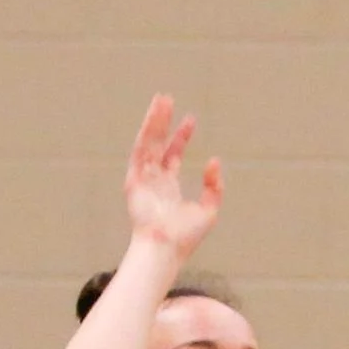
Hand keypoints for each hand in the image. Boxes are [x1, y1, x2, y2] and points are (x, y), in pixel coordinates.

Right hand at [124, 94, 222, 262]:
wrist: (165, 249)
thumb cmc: (185, 238)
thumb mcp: (208, 211)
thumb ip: (214, 187)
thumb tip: (214, 161)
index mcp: (168, 189)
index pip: (173, 156)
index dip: (181, 137)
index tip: (190, 120)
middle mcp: (154, 182)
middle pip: (158, 144)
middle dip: (164, 122)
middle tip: (168, 100)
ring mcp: (142, 180)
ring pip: (148, 143)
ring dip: (154, 121)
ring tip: (161, 100)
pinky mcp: (134, 180)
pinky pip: (140, 151)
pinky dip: (146, 133)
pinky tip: (153, 117)